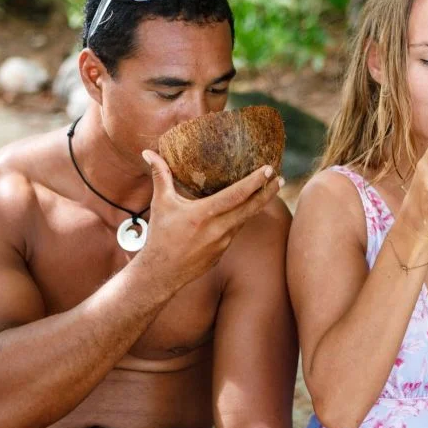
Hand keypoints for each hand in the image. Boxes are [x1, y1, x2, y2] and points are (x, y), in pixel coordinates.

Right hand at [138, 150, 282, 286]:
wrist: (161, 274)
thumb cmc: (160, 237)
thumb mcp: (160, 204)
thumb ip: (160, 176)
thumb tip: (148, 153)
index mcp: (203, 215)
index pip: (236, 195)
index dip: (255, 182)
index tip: (269, 169)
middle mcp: (217, 229)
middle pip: (251, 208)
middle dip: (268, 192)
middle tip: (280, 177)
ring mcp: (223, 243)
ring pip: (245, 219)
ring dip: (258, 204)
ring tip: (269, 189)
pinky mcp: (223, 251)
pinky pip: (237, 230)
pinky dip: (244, 217)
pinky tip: (248, 208)